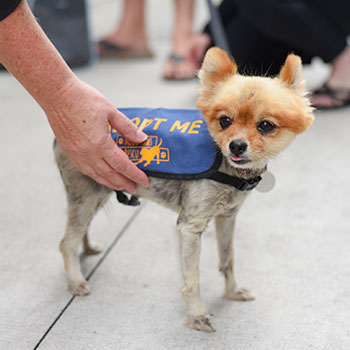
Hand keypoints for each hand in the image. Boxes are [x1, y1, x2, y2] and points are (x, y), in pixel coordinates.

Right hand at [44, 77, 148, 192]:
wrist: (57, 94)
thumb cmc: (83, 99)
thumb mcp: (111, 111)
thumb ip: (127, 128)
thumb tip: (141, 138)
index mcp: (101, 143)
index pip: (122, 165)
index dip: (135, 175)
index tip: (144, 181)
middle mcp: (88, 153)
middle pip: (110, 175)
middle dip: (124, 183)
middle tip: (134, 188)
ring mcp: (77, 154)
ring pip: (96, 175)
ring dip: (110, 183)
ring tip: (120, 186)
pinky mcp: (69, 152)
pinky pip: (85, 170)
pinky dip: (96, 176)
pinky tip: (101, 176)